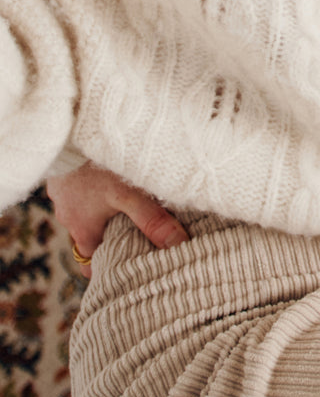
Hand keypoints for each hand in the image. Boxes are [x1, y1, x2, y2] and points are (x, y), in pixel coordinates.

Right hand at [46, 161, 187, 276]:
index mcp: (82, 230)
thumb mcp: (128, 194)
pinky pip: (81, 189)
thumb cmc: (96, 165)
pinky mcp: (66, 174)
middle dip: (112, 238)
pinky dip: (95, 188)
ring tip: (131, 204)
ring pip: (86, 211)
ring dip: (104, 209)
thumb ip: (153, 221)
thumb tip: (179, 245)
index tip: (131, 267)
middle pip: (91, 238)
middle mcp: (68, 216)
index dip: (109, 268)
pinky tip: (114, 177)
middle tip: (139, 235)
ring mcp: (64, 194)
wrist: (70, 129)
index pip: (91, 264)